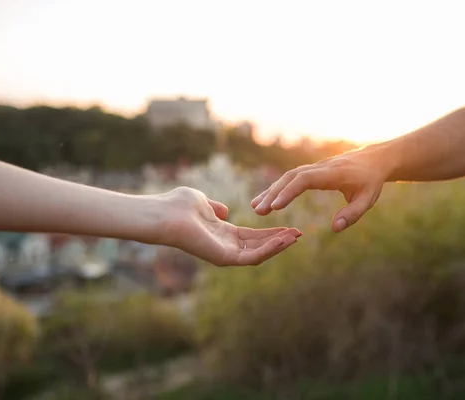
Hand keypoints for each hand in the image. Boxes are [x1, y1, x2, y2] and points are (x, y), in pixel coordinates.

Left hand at [141, 187, 300, 265]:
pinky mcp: (225, 258)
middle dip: (280, 240)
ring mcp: (225, 254)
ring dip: (278, 246)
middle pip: (259, 246)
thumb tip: (223, 211)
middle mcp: (225, 247)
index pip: (252, 236)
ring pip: (259, 254)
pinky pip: (252, 257)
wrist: (165, 214)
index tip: (290, 226)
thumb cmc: (178, 205)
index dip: (271, 232)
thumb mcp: (202, 202)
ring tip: (296, 236)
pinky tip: (283, 239)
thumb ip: (215, 207)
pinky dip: (269, 249)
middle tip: (300, 233)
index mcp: (222, 234)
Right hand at [251, 149, 386, 232]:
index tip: (275, 207)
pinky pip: (292, 177)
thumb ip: (352, 214)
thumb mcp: (367, 200)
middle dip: (273, 193)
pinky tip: (268, 199)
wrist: (374, 159)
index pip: (305, 180)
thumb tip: (335, 228)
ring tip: (256, 206)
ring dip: (272, 190)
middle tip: (258, 210)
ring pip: (288, 176)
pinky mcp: (312, 170)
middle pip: (291, 177)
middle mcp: (320, 167)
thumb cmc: (371, 181)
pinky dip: (278, 187)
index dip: (288, 192)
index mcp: (332, 174)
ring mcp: (314, 167)